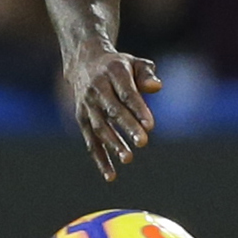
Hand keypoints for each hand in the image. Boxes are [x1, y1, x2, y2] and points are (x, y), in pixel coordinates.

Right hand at [66, 48, 162, 180]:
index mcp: (112, 73)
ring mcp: (87, 105)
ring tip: (128, 158)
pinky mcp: (81, 119)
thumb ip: (146, 73)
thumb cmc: (119, 66)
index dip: (138, 109)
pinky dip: (100, 159)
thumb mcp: (134, 62)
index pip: (127, 93)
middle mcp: (97, 89)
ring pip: (99, 127)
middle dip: (127, 127)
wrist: (84, 62)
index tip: (150, 125)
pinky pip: (90, 141)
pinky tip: (111, 175)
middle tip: (143, 142)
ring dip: (113, 144)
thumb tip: (156, 87)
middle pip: (113, 111)